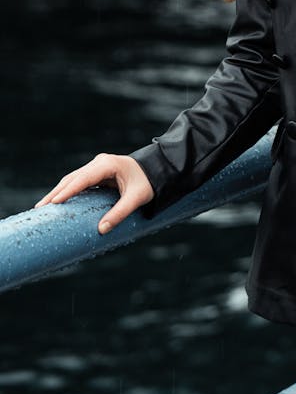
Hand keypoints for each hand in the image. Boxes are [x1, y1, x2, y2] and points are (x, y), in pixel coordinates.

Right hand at [35, 153, 154, 234]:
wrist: (157, 170)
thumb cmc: (148, 183)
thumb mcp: (137, 198)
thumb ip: (120, 213)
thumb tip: (101, 230)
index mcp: (107, 165)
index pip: (83, 179)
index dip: (67, 191)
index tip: (54, 203)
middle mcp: (99, 163)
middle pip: (72, 178)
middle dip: (56, 193)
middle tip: (41, 209)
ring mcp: (96, 167)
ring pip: (72, 179)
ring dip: (58, 192)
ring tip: (43, 207)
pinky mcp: (96, 173)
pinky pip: (78, 182)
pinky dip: (67, 191)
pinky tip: (57, 202)